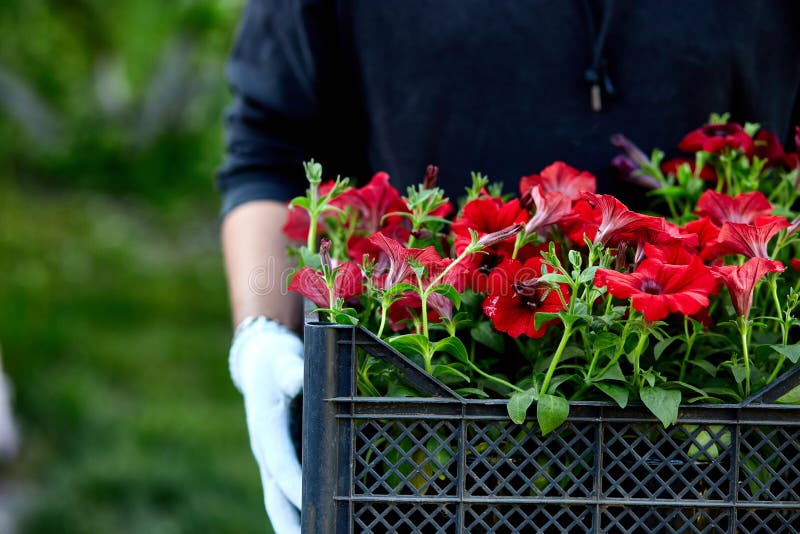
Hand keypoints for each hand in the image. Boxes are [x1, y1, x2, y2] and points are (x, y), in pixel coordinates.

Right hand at [230, 317, 302, 533]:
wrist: (260, 364)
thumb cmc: (277, 361)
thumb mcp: (284, 361)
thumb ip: (291, 372)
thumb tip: (298, 381)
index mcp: (267, 428)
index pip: (282, 463)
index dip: (296, 484)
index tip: (314, 503)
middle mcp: (268, 451)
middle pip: (277, 497)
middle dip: (292, 523)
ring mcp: (274, 459)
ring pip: (281, 501)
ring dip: (296, 523)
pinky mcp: (283, 461)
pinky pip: (290, 492)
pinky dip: (303, 511)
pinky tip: (322, 523)